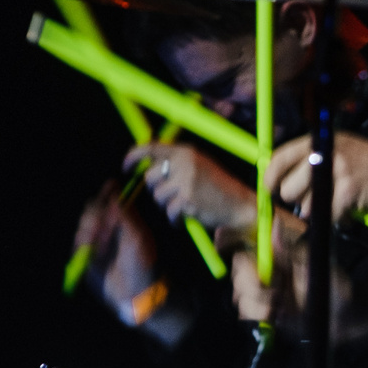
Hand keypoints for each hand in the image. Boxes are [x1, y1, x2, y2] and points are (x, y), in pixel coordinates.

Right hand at [74, 182, 158, 314]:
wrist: (134, 293)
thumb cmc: (141, 265)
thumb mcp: (137, 237)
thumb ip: (125, 216)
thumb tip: (114, 197)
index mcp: (124, 223)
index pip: (111, 201)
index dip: (108, 192)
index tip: (109, 185)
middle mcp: (109, 230)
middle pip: (92, 209)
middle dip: (95, 212)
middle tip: (102, 223)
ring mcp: (97, 242)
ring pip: (83, 224)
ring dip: (89, 228)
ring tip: (101, 241)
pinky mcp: (87, 256)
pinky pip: (78, 242)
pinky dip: (82, 242)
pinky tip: (91, 248)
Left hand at [126, 142, 255, 229]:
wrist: (241, 204)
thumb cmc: (218, 188)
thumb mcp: (198, 165)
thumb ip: (175, 163)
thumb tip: (146, 166)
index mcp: (186, 151)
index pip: (150, 148)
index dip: (133, 157)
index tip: (125, 167)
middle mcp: (184, 162)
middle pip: (150, 177)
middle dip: (157, 190)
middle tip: (172, 197)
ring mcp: (186, 180)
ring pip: (158, 197)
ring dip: (168, 206)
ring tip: (185, 206)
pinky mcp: (187, 199)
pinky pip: (169, 212)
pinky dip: (176, 219)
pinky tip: (189, 217)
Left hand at [268, 131, 367, 224]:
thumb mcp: (339, 150)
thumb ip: (310, 159)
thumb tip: (275, 175)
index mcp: (320, 140)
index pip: (279, 157)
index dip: (270, 177)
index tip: (270, 188)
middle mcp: (326, 152)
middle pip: (287, 188)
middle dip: (297, 200)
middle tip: (315, 199)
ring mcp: (337, 171)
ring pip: (305, 206)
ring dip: (318, 211)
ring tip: (338, 201)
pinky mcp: (348, 192)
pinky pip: (326, 216)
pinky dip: (336, 219)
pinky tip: (349, 209)